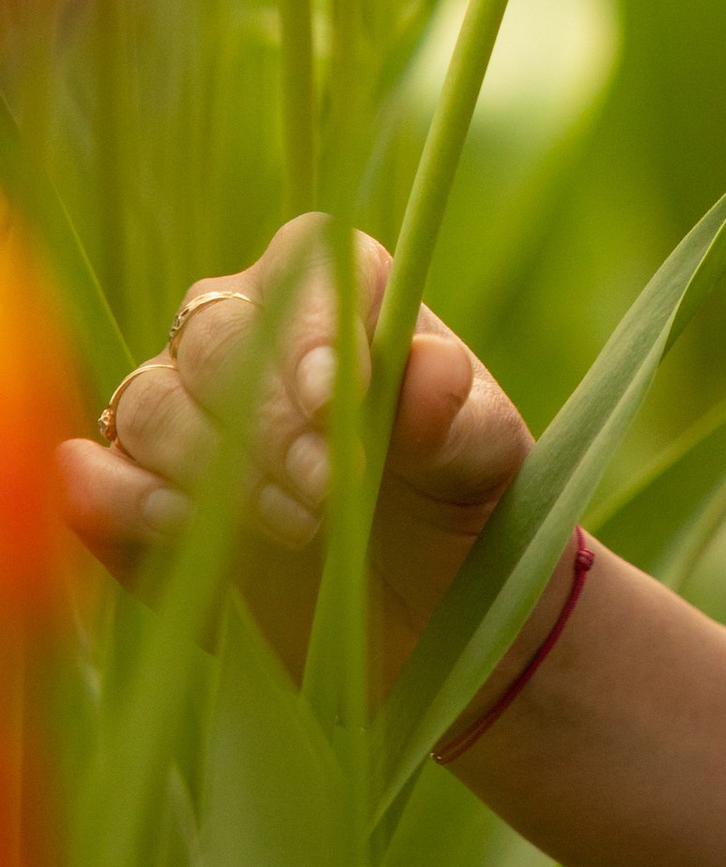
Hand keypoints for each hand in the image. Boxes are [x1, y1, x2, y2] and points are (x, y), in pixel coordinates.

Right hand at [59, 216, 531, 682]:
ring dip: (208, 468)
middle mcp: (252, 330)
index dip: (311, 325)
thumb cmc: (462, 498)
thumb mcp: (488, 457)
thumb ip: (459, 414)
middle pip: (217, 332)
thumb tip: (428, 372)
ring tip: (292, 532)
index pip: (308, 264)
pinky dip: (121, 500)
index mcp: (344, 294)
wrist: (426, 603)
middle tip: (325, 493)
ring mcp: (185, 408)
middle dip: (265, 418)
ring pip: (151, 399)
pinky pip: (96, 474)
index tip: (333, 400)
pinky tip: (179, 530)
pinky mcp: (136, 489)